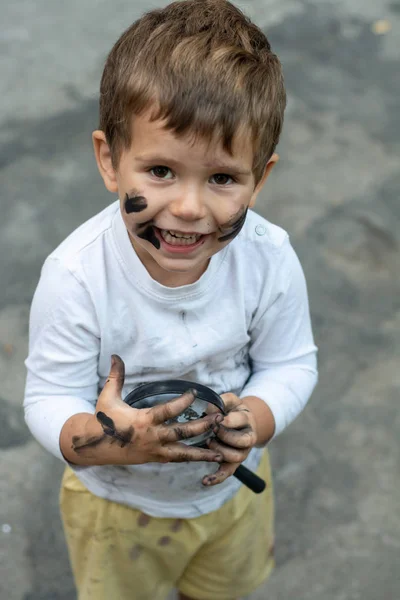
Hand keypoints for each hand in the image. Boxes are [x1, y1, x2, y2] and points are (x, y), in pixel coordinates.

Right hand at [70, 355, 223, 465]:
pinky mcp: (156, 458)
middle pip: (182, 433)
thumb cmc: (104, 420)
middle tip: (218, 419)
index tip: (195, 392)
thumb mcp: (108, 396)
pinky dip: (192, 458)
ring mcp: (155, 451)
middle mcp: (152, 438)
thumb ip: (116, 376)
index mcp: (143, 421)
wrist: (96, 447)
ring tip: (221, 452)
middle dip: (202, 426)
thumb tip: (114, 355)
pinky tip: (206, 458)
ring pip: (183, 453)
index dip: (182, 402)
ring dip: (203, 451)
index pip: (168, 411)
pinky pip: (177, 459)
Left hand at [202, 393, 256, 486]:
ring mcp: (242, 452)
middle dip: (225, 436)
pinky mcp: (233, 463)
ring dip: (220, 452)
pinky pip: (227, 473)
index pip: (241, 420)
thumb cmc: (232, 409)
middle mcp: (248, 437)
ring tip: (209, 443)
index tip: (216, 418)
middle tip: (213, 431)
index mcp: (247, 419)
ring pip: (236, 457)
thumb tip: (209, 410)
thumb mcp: (230, 400)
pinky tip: (204, 481)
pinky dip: (217, 478)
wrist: (242, 422)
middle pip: (242, 441)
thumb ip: (222, 400)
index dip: (227, 421)